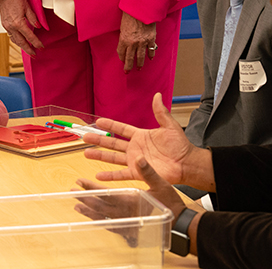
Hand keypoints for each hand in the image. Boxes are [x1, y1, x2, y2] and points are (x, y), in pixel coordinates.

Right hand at [0, 0, 43, 54]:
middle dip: (28, 49)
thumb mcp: (28, 6)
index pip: (29, 36)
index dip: (36, 43)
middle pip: (21, 42)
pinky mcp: (4, 24)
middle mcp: (11, 26)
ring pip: (15, 40)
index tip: (41, 47)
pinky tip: (20, 41)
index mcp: (18, 22)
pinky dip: (16, 40)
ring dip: (22, 46)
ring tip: (28, 50)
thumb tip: (38, 26)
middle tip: (35, 55)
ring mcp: (6, 26)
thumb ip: (33, 18)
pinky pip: (11, 35)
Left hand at [76, 157, 186, 223]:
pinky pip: (109, 224)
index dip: (91, 187)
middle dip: (85, 197)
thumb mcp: (161, 184)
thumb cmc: (171, 204)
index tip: (79, 181)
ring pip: (102, 216)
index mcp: (130, 200)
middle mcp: (124, 211)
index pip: (105, 192)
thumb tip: (139, 158)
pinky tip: (94, 219)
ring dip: (88, 211)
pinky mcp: (129, 228)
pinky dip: (99, 221)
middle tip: (72, 192)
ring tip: (77, 206)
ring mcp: (125, 221)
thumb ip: (148, 171)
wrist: (178, 225)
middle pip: (99, 205)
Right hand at [82, 93, 199, 185]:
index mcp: (141, 136)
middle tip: (85, 137)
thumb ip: (160, 112)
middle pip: (113, 143)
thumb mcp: (169, 126)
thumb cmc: (180, 145)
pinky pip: (122, 175)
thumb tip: (157, 95)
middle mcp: (135, 148)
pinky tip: (98, 175)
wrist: (186, 163)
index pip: (121, 129)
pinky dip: (110, 176)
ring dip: (100, 156)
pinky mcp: (138, 173)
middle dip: (99, 140)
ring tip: (86, 153)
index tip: (98, 121)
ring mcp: (135, 161)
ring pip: (113, 158)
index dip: (110, 125)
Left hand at [117, 12, 157, 71]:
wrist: (142, 8)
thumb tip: (125, 42)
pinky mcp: (151, 39)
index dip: (121, 57)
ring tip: (138, 68)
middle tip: (127, 71)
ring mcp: (143, 42)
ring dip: (139, 63)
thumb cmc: (130, 14)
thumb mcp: (123, 26)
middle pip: (129, 58)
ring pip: (140, 56)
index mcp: (124, 39)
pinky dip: (151, 54)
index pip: (121, 52)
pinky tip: (150, 58)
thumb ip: (124, 35)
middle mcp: (133, 43)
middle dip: (128, 66)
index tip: (122, 60)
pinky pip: (151, 49)